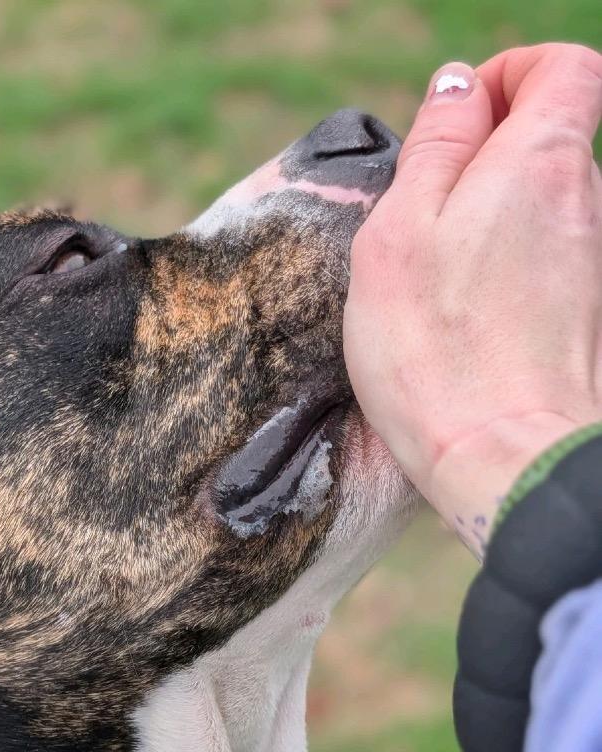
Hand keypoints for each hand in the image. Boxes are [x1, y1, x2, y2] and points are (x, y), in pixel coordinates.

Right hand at [344, 44, 601, 556]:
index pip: (562, 67)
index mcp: (539, 163)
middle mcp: (585, 200)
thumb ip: (434, 147)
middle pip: (550, 136)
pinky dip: (502, 265)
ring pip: (542, 204)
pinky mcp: (584, 311)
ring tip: (433, 276)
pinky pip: (543, 258)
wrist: (502, 456)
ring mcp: (590, 260)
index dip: (508, 74)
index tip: (456, 118)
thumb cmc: (432, 349)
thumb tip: (459, 87)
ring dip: (487, 217)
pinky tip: (463, 316)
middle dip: (485, 154)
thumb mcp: (399, 234)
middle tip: (419, 213)